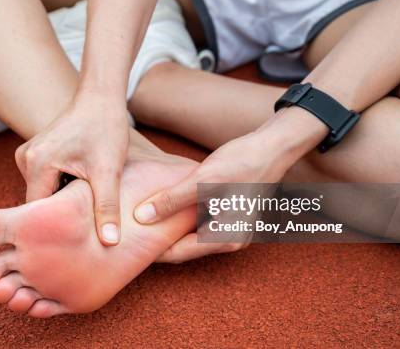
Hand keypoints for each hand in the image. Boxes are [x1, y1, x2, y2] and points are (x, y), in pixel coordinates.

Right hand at [15, 92, 129, 244]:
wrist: (102, 96)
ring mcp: (29, 154)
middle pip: (40, 204)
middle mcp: (25, 159)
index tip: (75, 248)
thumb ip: (107, 207)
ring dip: (64, 203)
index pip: (38, 213)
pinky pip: (47, 181)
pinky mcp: (37, 152)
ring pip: (44, 194)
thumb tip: (109, 242)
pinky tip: (84, 194)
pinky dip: (63, 190)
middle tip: (85, 235)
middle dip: (61, 217)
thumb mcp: (109, 170)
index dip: (56, 231)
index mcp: (37, 164)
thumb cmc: (106, 127)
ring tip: (87, 213)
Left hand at [135, 108, 327, 262]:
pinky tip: (160, 204)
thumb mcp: (203, 182)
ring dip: (166, 226)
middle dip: (157, 239)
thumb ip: (171, 201)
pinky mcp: (226, 214)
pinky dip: (179, 215)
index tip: (126, 243)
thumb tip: (141, 217)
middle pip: (183, 246)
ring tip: (139, 216)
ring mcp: (229, 227)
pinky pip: (196, 221)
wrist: (273, 147)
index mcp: (224, 239)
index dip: (150, 249)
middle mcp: (228, 239)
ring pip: (188, 233)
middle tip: (127, 231)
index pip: (177, 253)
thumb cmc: (243, 163)